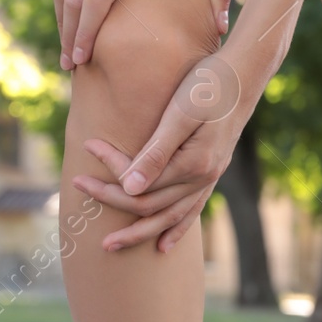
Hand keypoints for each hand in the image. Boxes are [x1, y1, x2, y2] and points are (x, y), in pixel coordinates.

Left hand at [71, 51, 258, 252]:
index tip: (88, 146)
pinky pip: (190, 212)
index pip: (141, 181)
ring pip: (168, 218)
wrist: (243, 76)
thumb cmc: (208, 86)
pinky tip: (163, 246)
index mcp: (193, 164)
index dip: (111, 169)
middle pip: (148, 205)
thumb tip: (129, 188)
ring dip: (138, 233)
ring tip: (110, 246)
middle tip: (78, 188)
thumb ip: (156, 153)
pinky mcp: (211, 175)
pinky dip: (175, 230)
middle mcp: (202, 179)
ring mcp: (209, 180)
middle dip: (111, 200)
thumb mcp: (179, 114)